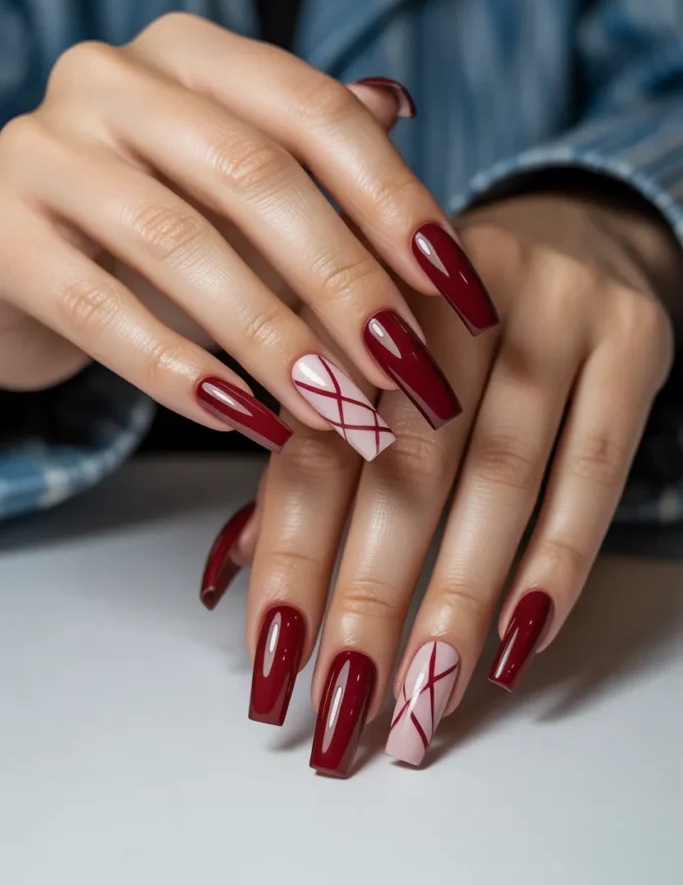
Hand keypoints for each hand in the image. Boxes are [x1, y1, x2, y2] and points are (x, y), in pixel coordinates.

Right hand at [0, 14, 493, 455]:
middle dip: (345, 282)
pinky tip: (245, 421)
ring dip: (275, 341)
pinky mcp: (1, 238)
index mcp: (189, 54)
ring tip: (340, 414)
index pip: (314, 110)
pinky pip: (103, 313)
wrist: (14, 248)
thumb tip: (403, 109)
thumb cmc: (149, 214)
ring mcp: (44, 153)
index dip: (395, 200)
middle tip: (408, 373)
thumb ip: (311, 153)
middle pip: (255, 176)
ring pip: (180, 246)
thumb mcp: (234, 179)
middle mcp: (111, 81)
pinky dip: (182, 374)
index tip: (457, 288)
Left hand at [204, 191, 675, 774]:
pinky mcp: (630, 339)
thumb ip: (311, 452)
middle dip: (368, 593)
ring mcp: (549, 310)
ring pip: (498, 473)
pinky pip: (595, 464)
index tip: (275, 658)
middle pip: (402, 461)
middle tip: (344, 703)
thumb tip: (234, 570)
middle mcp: (448, 296)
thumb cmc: (451, 321)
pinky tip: (518, 636)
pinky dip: (557, 557)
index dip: (288, 554)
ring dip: (456, 597)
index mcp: (360, 298)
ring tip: (426, 697)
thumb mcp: (369, 360)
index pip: (314, 438)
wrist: (577, 232)